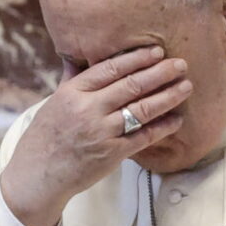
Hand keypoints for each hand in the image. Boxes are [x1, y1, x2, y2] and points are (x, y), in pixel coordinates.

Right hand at [0, 45, 193, 225]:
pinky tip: (176, 119)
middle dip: (160, 73)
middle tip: (181, 64)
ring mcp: (101, 132)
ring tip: (186, 86)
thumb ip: (73, 79)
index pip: (111, 68)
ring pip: (142, 110)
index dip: (138, 58)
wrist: (38, 174)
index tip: (158, 52)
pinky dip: (162, 127)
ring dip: (168, 96)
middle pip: (132, 85)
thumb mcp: (54, 101)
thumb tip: (78, 54)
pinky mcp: (111, 154)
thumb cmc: (46, 136)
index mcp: (74, 92)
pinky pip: (143, 137)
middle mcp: (88, 109)